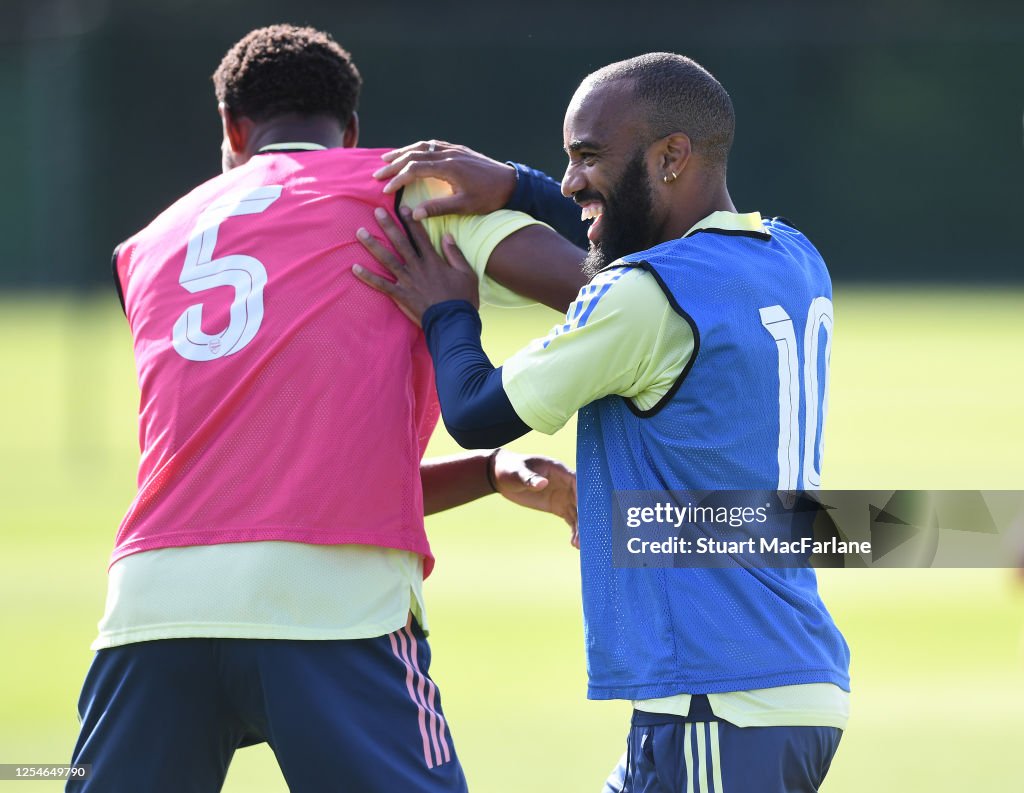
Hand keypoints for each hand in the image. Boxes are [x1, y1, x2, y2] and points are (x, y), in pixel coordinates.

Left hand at [353, 206, 478, 325]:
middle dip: (388, 225)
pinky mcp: (401, 296)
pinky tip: (355, 268)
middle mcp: (418, 267)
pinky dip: (368, 277)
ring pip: (387, 259)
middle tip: (376, 211)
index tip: (402, 207)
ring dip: (373, 245)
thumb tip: (447, 235)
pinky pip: (382, 285)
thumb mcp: (466, 273)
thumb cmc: (463, 299)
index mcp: (433, 260)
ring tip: (360, 232)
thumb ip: (455, 253)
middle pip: (400, 242)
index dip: (411, 220)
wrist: (454, 322)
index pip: (420, 236)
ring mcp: (407, 281)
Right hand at [373, 140, 516, 219]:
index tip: (386, 189)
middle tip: (377, 174)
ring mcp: (454, 150)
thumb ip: (439, 208)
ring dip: (403, 152)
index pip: (415, 169)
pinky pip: (433, 145)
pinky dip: (418, 148)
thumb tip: (414, 214)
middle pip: (414, 155)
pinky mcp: (459, 150)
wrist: (512, 183)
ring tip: (387, 159)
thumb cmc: (490, 197)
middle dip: (394, 164)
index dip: (398, 179)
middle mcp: (449, 154)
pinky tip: (412, 152)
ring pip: (422, 146)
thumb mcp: (465, 206)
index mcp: (449, 168)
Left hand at [493, 449, 578, 547]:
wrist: (502, 477)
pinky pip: (570, 519)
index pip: (577, 482)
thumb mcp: (518, 473)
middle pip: (580, 500)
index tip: (589, 509)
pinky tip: (575, 543)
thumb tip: (542, 483)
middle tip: (586, 532)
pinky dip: (574, 530)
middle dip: (585, 516)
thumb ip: (530, 478)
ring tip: (579, 544)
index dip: (584, 494)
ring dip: (581, 527)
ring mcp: (563, 496)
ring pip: (577, 512)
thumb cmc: (511, 468)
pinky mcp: (558, 507)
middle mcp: (566, 484)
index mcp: (559, 470)